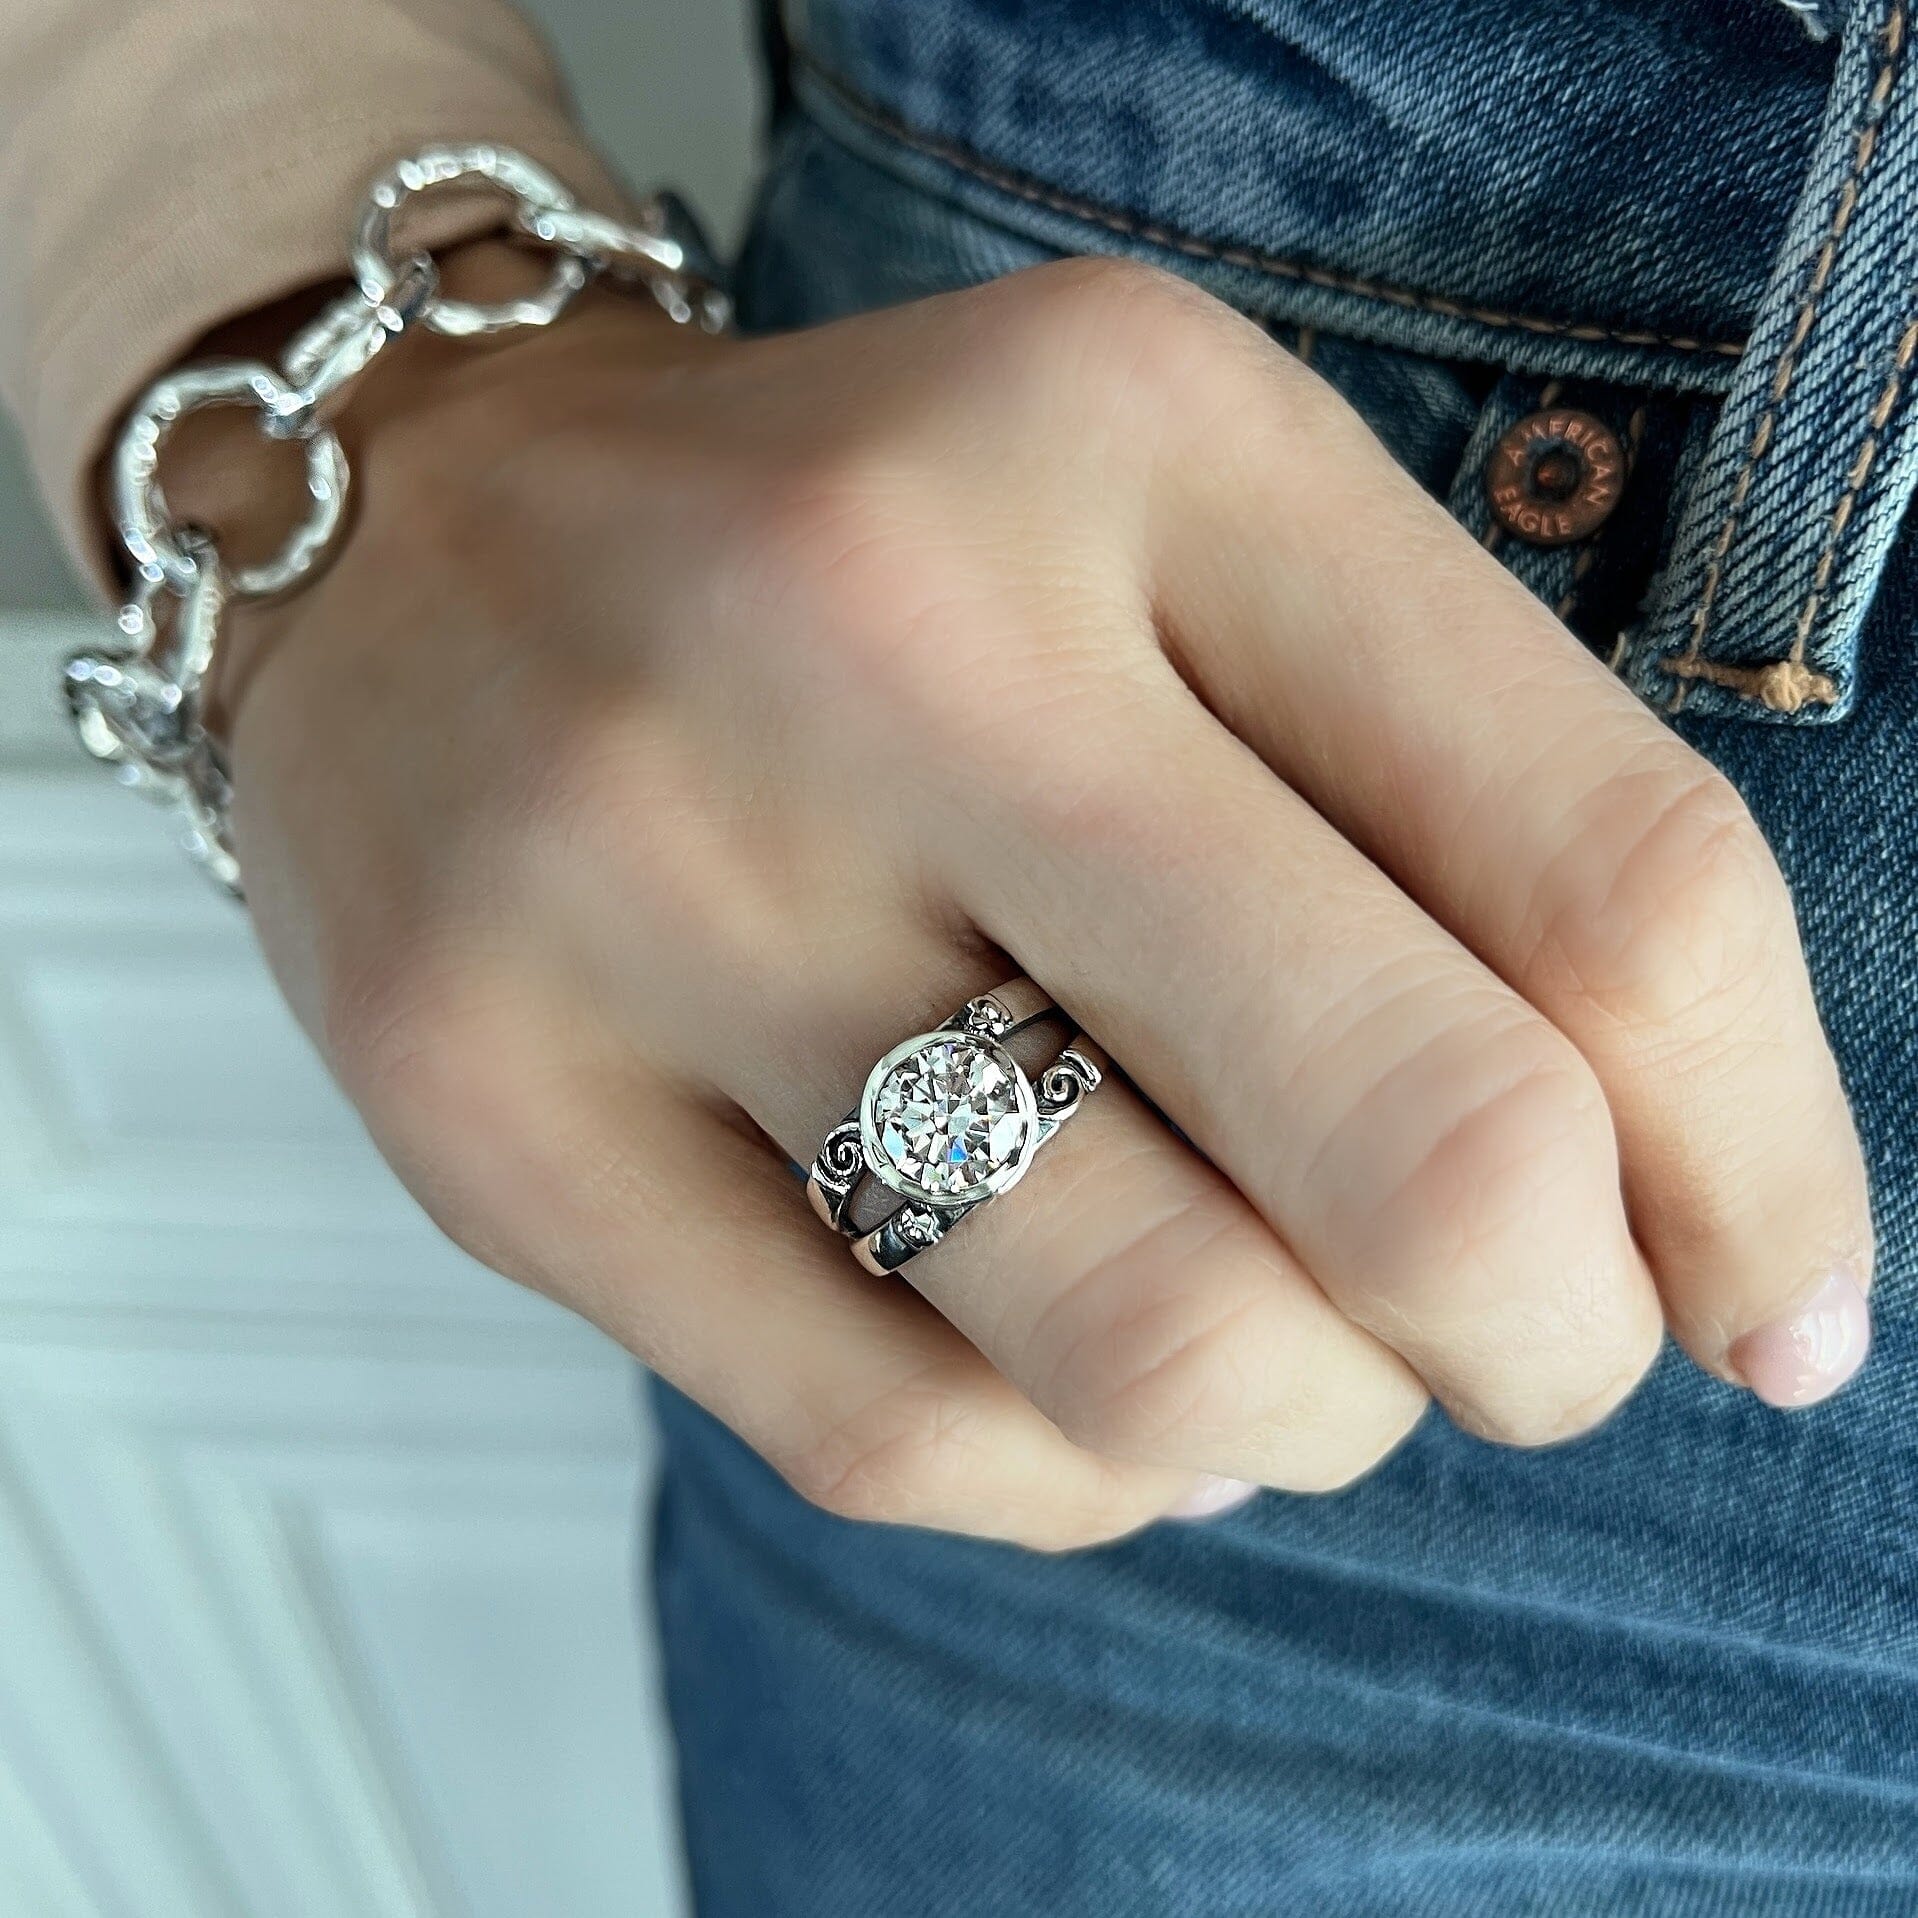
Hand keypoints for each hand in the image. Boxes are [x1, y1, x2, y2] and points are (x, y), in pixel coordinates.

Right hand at [212, 256, 1871, 1547]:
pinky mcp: (491, 1108)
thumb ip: (1464, 826)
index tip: (1771, 1296)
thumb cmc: (875, 558)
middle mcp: (885, 637)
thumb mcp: (1196, 544)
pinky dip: (1079, 1471)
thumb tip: (1698, 1230)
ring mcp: (651, 884)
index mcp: (1140, 436)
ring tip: (1272, 1339)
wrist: (423, 537)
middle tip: (1532, 1340)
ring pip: (1165, 1360)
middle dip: (1556, 1335)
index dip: (1761, 1158)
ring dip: (1310, 1419)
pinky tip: (1071, 1370)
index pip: (1610, 873)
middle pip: (1426, 1150)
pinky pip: (910, 1449)